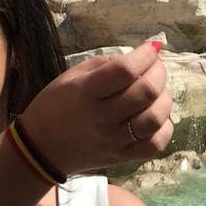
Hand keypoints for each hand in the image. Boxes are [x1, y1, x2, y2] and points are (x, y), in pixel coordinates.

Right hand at [21, 42, 172, 176]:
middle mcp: (103, 117)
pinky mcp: (121, 158)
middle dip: (159, 72)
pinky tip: (157, 117)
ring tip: (157, 92)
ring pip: (154, 119)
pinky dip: (164, 128)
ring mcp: (114, 141)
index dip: (145, 55)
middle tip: (156, 66)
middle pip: (145, 92)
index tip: (152, 47)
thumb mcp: (72, 75)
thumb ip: (105, 64)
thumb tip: (138, 58)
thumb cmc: (54, 105)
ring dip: (164, 99)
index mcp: (87, 92)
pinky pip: (154, 146)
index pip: (125, 71)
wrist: (41, 149)